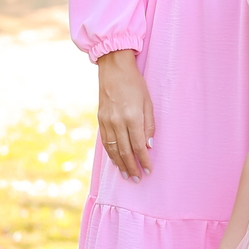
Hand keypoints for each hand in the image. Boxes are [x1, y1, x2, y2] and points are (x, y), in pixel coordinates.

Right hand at [97, 49, 155, 179]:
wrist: (114, 69)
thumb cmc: (135, 84)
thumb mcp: (148, 102)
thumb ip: (149, 125)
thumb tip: (149, 145)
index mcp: (132, 117)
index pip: (139, 145)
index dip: (144, 160)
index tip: (149, 170)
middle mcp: (117, 121)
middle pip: (125, 151)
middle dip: (132, 167)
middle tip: (138, 179)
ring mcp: (107, 121)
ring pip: (113, 149)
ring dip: (120, 164)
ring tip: (127, 175)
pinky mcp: (100, 120)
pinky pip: (105, 142)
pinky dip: (111, 154)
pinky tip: (116, 161)